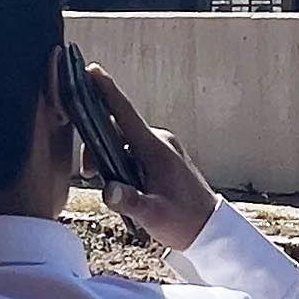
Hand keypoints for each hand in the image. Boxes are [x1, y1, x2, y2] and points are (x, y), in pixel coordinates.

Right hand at [81, 61, 216, 253]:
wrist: (209, 229)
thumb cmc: (185, 220)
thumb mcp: (154, 215)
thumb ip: (130, 201)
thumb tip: (109, 190)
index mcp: (156, 149)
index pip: (125, 114)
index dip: (107, 90)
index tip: (92, 70)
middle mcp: (158, 141)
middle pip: (116, 131)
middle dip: (96, 146)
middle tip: (89, 173)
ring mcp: (161, 148)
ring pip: (122, 143)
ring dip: (109, 159)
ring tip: (111, 187)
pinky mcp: (161, 157)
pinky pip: (132, 152)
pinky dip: (121, 163)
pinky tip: (123, 186)